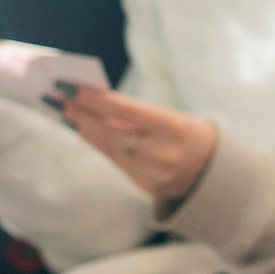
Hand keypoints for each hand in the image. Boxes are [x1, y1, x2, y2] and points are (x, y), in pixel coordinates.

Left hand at [52, 84, 217, 201]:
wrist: (215, 171)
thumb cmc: (190, 135)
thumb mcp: (173, 118)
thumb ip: (136, 115)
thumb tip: (94, 104)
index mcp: (174, 128)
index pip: (125, 111)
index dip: (94, 99)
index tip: (70, 87)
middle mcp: (162, 154)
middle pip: (110, 132)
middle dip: (82, 114)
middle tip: (59, 99)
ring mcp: (153, 174)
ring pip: (108, 149)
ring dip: (85, 129)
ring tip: (67, 113)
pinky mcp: (145, 186)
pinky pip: (116, 162)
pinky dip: (99, 145)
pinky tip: (85, 132)